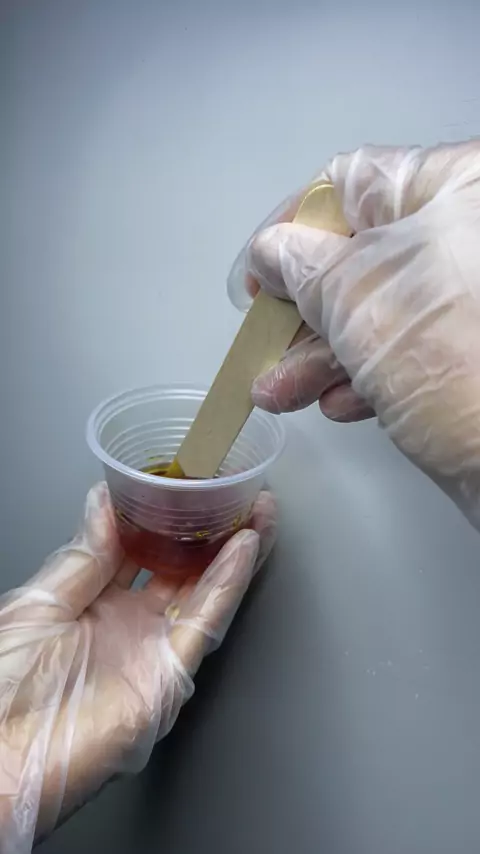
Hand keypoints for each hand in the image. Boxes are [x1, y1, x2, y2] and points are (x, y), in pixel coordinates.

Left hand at [0, 482, 276, 851]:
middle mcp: (129, 627)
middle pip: (184, 570)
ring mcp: (152, 651)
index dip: (164, 518)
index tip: (181, 482)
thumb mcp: (39, 602)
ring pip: (206, 592)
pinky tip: (245, 546)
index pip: (141, 552)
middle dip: (212, 531)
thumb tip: (105, 502)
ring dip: (236, 550)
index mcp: (94, 606)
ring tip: (257, 509)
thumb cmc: (1, 686)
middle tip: (231, 492)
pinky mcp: (168, 678)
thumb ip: (83, 557)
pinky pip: (205, 622)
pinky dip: (228, 584)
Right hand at [231, 141, 479, 527]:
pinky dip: (363, 374)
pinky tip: (335, 403)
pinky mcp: (472, 351)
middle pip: (360, 255)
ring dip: (320, 354)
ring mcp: (471, 297)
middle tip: (266, 343)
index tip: (261, 274)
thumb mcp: (360, 296)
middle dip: (302, 309)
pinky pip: (406, 347)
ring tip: (279, 392)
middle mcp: (468, 233)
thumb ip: (302, 265)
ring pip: (378, 310)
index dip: (292, 227)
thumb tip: (271, 252)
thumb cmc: (461, 359)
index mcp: (457, 186)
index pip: (352, 182)